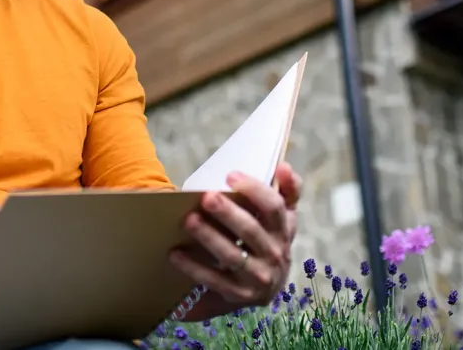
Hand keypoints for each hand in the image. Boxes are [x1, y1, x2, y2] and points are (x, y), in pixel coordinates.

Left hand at [170, 162, 302, 306]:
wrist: (263, 286)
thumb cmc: (265, 240)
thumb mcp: (280, 218)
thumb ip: (286, 190)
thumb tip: (283, 166)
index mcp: (284, 230)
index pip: (275, 207)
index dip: (255, 190)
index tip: (230, 175)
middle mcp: (276, 254)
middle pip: (251, 230)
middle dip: (228, 212)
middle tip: (206, 197)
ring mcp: (260, 278)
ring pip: (232, 256)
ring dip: (209, 237)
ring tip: (189, 220)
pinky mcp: (241, 296)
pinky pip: (215, 281)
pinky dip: (194, 267)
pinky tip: (175, 254)